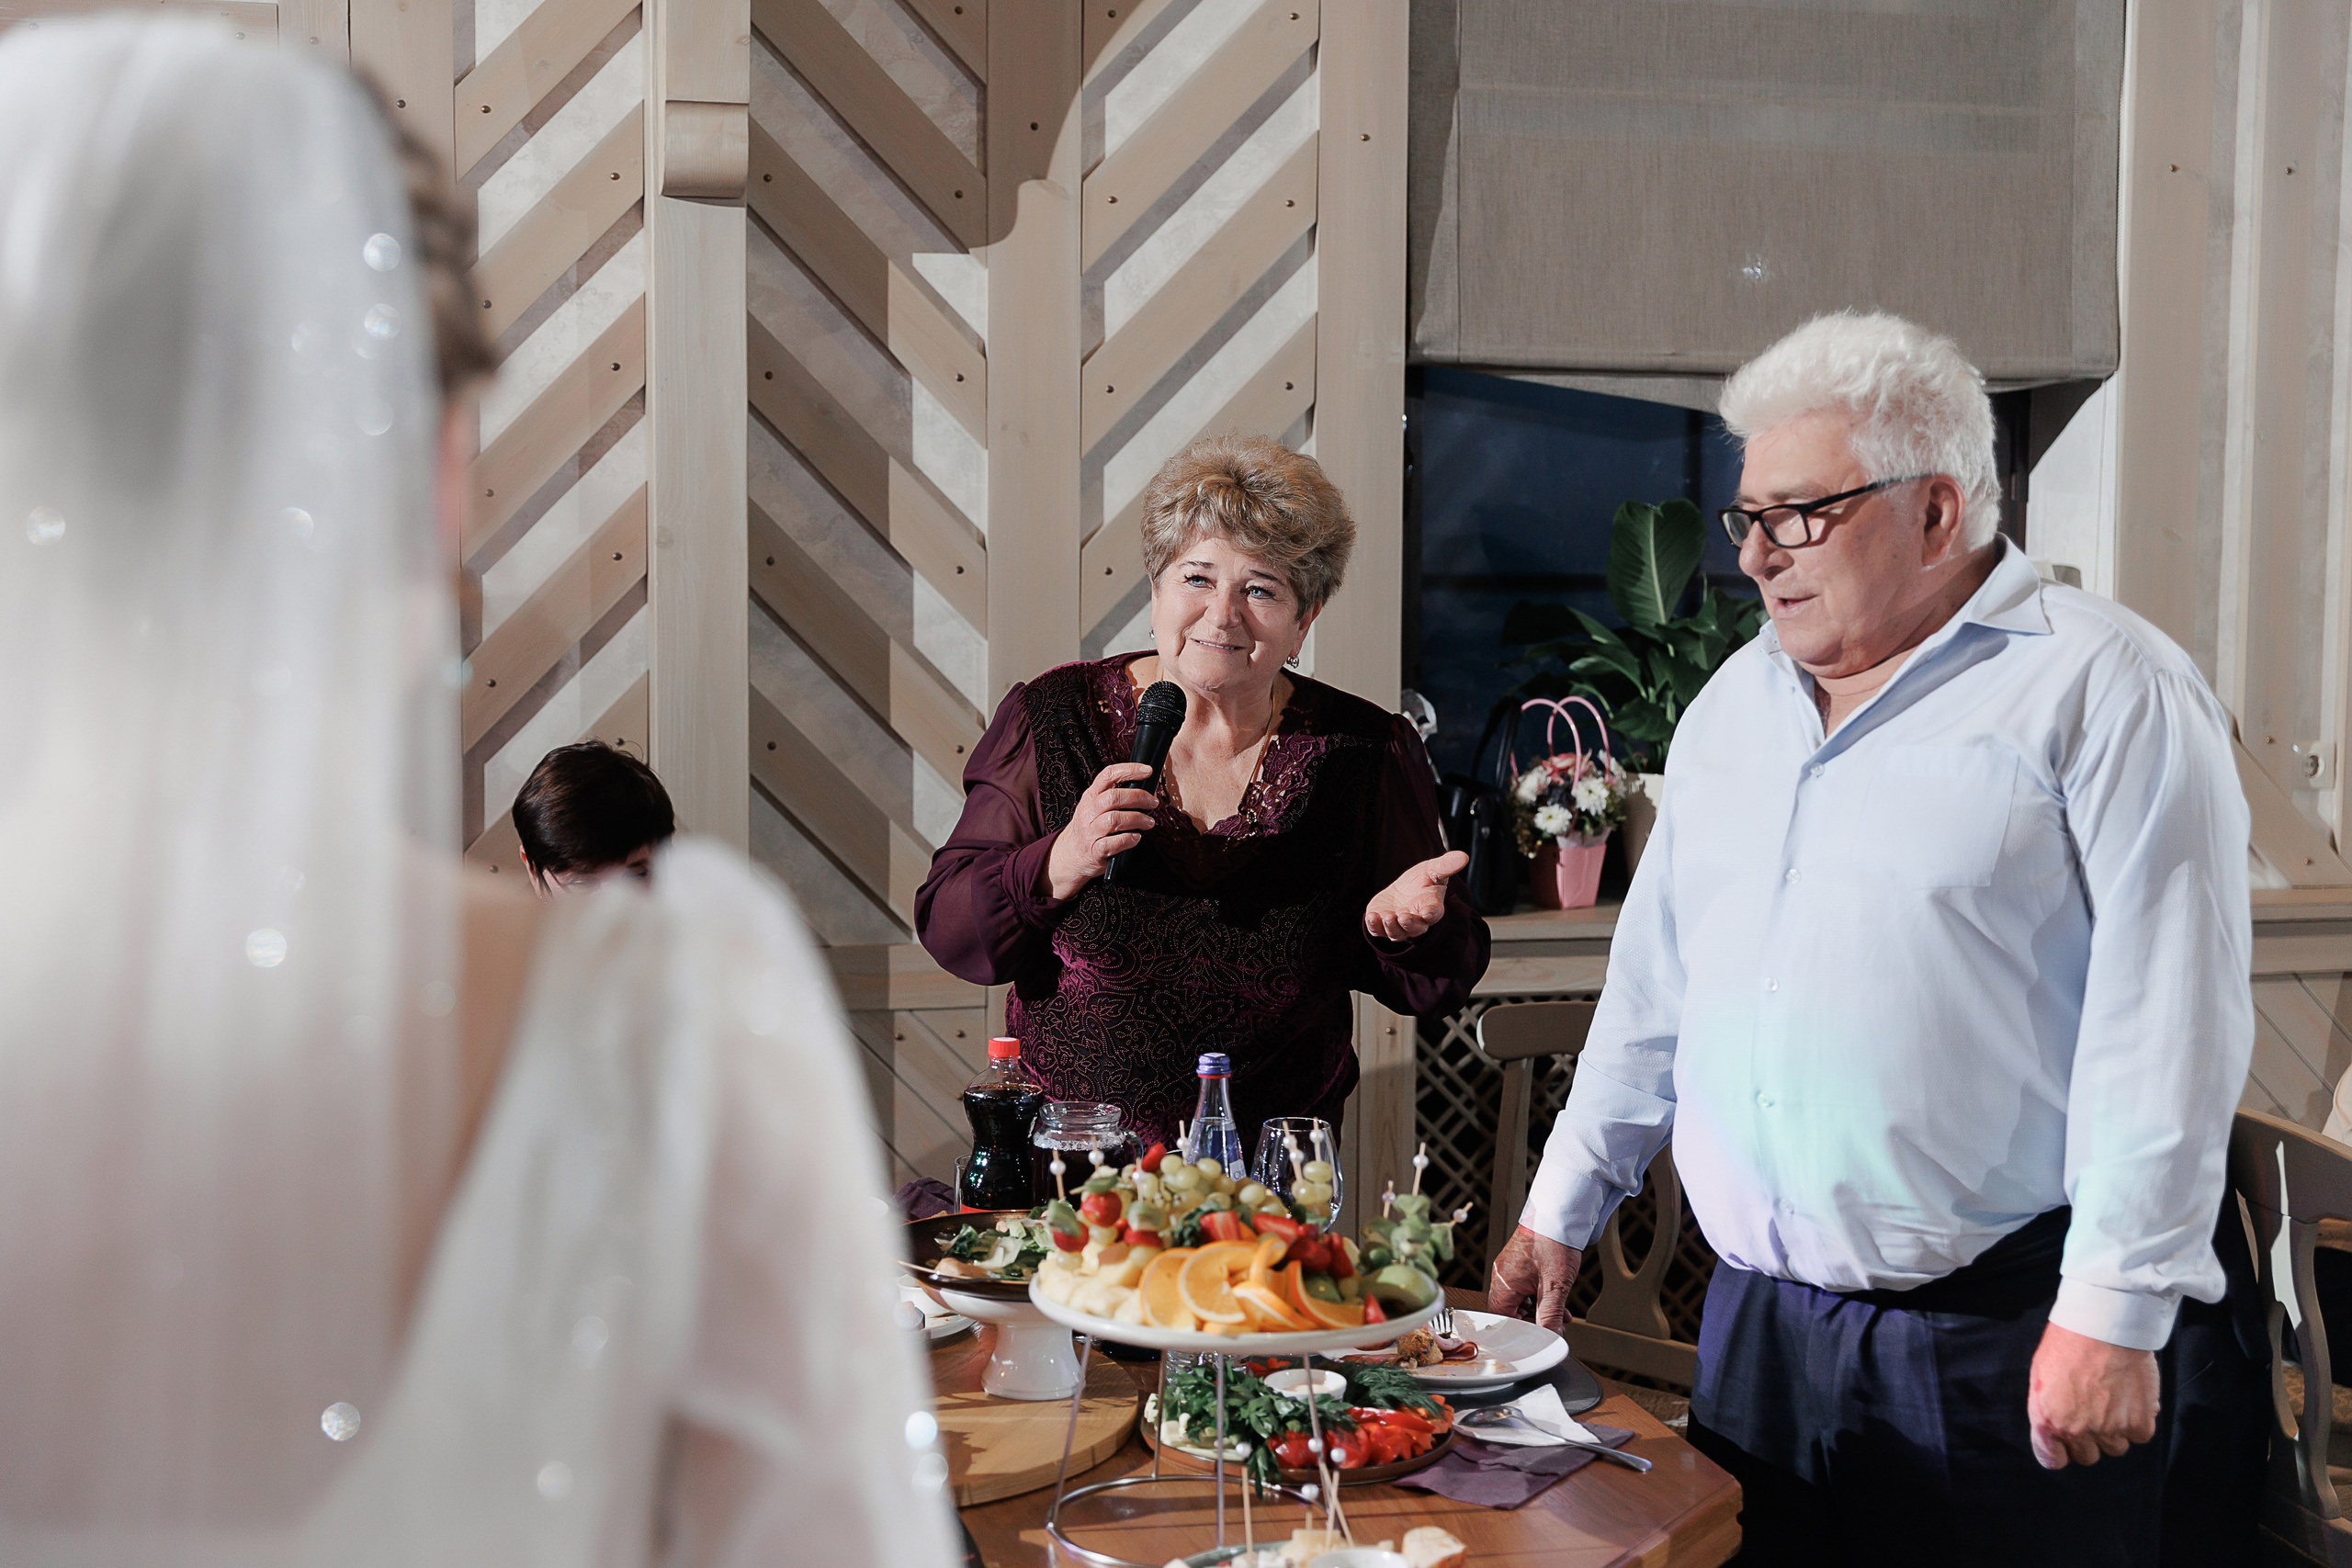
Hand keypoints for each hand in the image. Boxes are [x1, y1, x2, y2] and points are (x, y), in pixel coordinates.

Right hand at [1044, 762, 1158, 899]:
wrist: (1070, 854)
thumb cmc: (1090, 828)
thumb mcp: (1095, 806)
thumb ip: (1114, 796)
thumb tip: (1145, 789)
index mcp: (1091, 796)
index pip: (1108, 775)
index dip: (1129, 770)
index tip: (1147, 770)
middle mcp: (1089, 811)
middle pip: (1113, 797)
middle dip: (1138, 797)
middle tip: (1153, 803)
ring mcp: (1090, 831)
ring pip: (1114, 819)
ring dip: (1137, 819)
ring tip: (1148, 822)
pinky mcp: (1095, 850)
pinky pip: (1113, 843)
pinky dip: (1128, 839)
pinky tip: (1136, 838)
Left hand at [1365, 850, 1469, 941]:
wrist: (1401, 893)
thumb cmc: (1420, 882)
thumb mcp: (1432, 870)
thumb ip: (1446, 865)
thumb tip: (1464, 856)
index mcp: (1431, 908)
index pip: (1434, 914)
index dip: (1431, 914)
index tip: (1427, 912)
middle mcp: (1416, 921)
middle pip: (1415, 928)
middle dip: (1409, 924)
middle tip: (1403, 916)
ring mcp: (1398, 926)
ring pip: (1396, 933)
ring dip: (1391, 926)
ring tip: (1387, 916)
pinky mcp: (1380, 926)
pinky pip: (1377, 930)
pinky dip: (1374, 925)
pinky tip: (1371, 916)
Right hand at [1488, 1225, 1581, 1331]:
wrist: (1560, 1216)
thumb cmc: (1553, 1243)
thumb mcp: (1555, 1286)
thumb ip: (1551, 1315)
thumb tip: (1550, 1336)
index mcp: (1503, 1283)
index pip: (1503, 1318)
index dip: (1520, 1331)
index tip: (1537, 1336)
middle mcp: (1502, 1276)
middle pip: (1511, 1310)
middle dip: (1533, 1321)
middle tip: (1551, 1327)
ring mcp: (1511, 1269)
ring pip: (1520, 1299)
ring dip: (1539, 1309)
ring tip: (1559, 1315)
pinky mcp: (1521, 1263)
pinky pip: (1526, 1287)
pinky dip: (1540, 1296)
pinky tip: (1557, 1300)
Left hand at [2025, 1321, 2159, 1468]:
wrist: (2103, 1327)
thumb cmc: (2067, 1343)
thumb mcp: (2040, 1376)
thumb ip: (2047, 1409)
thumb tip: (2054, 1430)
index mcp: (2047, 1419)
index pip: (2052, 1459)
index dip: (2060, 1452)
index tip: (2066, 1445)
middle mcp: (2077, 1430)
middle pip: (2087, 1456)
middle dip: (2089, 1439)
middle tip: (2093, 1414)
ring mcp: (2109, 1429)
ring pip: (2115, 1448)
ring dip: (2115, 1430)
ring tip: (2113, 1401)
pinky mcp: (2138, 1423)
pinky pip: (2140, 1436)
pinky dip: (2138, 1421)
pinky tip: (2132, 1399)